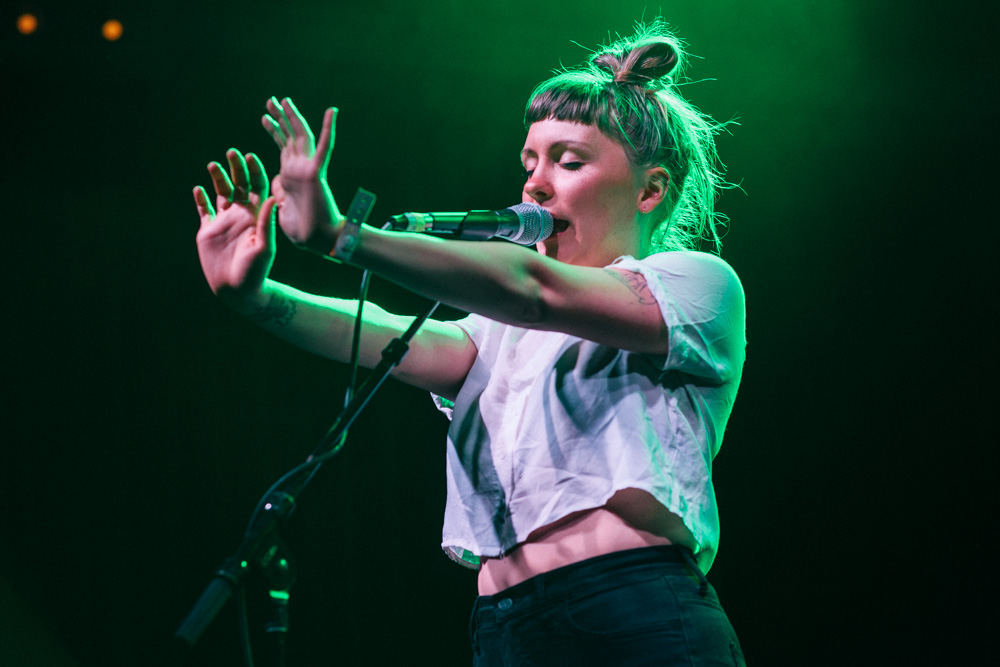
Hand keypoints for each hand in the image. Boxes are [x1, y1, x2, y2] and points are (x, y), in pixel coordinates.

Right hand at [193, 149, 275, 307]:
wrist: (238, 290)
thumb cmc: (256, 272)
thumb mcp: (264, 247)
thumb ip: (266, 223)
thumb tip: (272, 198)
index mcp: (256, 216)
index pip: (258, 188)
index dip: (255, 171)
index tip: (250, 157)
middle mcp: (240, 215)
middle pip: (239, 185)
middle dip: (236, 168)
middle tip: (232, 152)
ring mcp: (224, 222)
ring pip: (221, 193)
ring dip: (218, 178)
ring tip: (213, 165)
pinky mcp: (208, 231)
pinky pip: (203, 211)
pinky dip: (200, 199)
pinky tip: (198, 188)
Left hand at [262, 97, 341, 253]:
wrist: (316, 241)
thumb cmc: (302, 231)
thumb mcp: (281, 207)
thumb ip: (279, 191)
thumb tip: (276, 180)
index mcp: (290, 177)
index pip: (282, 147)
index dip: (274, 130)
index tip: (266, 117)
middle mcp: (298, 168)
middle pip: (289, 136)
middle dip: (280, 118)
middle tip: (271, 100)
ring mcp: (307, 169)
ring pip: (300, 136)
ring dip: (292, 117)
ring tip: (282, 100)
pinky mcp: (316, 173)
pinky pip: (324, 148)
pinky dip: (328, 129)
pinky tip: (331, 111)